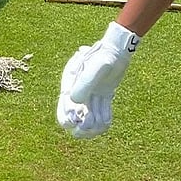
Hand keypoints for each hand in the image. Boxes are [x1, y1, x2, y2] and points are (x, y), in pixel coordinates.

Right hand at [56, 22, 139, 138]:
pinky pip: (100, 115)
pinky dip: (103, 122)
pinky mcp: (102, 97)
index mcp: (70, 88)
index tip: (80, 119)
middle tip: (92, 124)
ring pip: (88, 121)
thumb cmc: (104, 57)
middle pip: (74, 121)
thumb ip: (84, 84)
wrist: (116, 52)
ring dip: (94, 127)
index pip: (64, 112)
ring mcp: (90, 97)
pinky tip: (107, 121)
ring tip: (103, 124)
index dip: (69, 120)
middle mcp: (78, 94)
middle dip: (82, 129)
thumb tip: (74, 101)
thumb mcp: (94, 69)